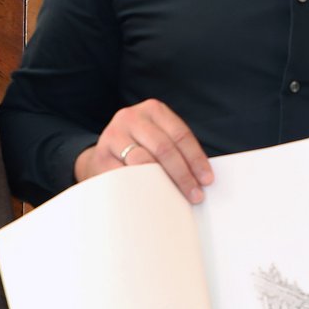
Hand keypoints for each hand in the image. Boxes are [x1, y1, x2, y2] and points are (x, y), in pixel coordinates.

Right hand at [74, 99, 212, 202]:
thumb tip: (201, 177)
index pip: (180, 135)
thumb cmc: (140, 148)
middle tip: (195, 194)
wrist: (103, 155)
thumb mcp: (158, 138)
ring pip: (144, 161)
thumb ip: (176, 149)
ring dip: (163, 183)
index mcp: (153, 110)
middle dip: (183, 174)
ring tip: (176, 198)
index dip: (196, 159)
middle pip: (164, 148)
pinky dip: (141, 188)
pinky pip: (125, 175)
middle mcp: (131, 117)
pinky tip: (153, 198)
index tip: (206, 180)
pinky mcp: (101, 156)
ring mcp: (113, 135)